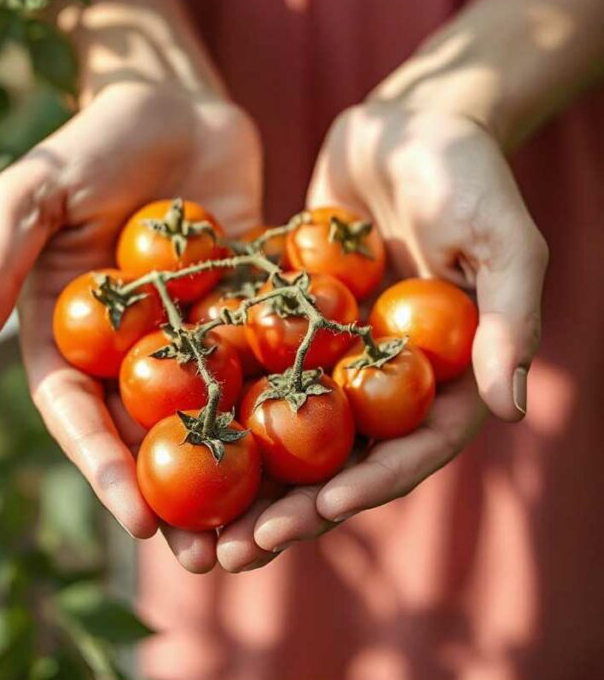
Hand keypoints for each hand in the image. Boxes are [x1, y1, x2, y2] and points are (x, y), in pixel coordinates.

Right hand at [0, 81, 261, 562]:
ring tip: (271, 532)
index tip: (138, 522)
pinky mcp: (248, 309)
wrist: (173, 103)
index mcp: (72, 334)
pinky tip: (321, 448)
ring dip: (238, 476)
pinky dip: (288, 406)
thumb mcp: (33, 192)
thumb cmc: (91, 140)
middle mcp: (132, 346)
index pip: (79, 415)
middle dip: (176, 499)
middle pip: (150, 434)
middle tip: (210, 561)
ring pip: (214, 415)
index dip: (103, 469)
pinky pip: (267, 362)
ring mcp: (194, 333)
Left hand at [216, 101, 547, 571]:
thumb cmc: (466, 172)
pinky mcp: (288, 322)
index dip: (369, 487)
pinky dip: (216, 403)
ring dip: (243, 479)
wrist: (405, 126)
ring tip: (194, 526)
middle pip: (336, 461)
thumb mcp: (501, 236)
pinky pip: (250, 368)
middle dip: (290, 510)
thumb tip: (510, 406)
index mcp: (440, 377)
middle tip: (234, 553)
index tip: (320, 512)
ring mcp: (331, 355)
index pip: (408, 450)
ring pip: (284, 430)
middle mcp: (382, 379)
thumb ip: (509, 317)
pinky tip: (169, 433)